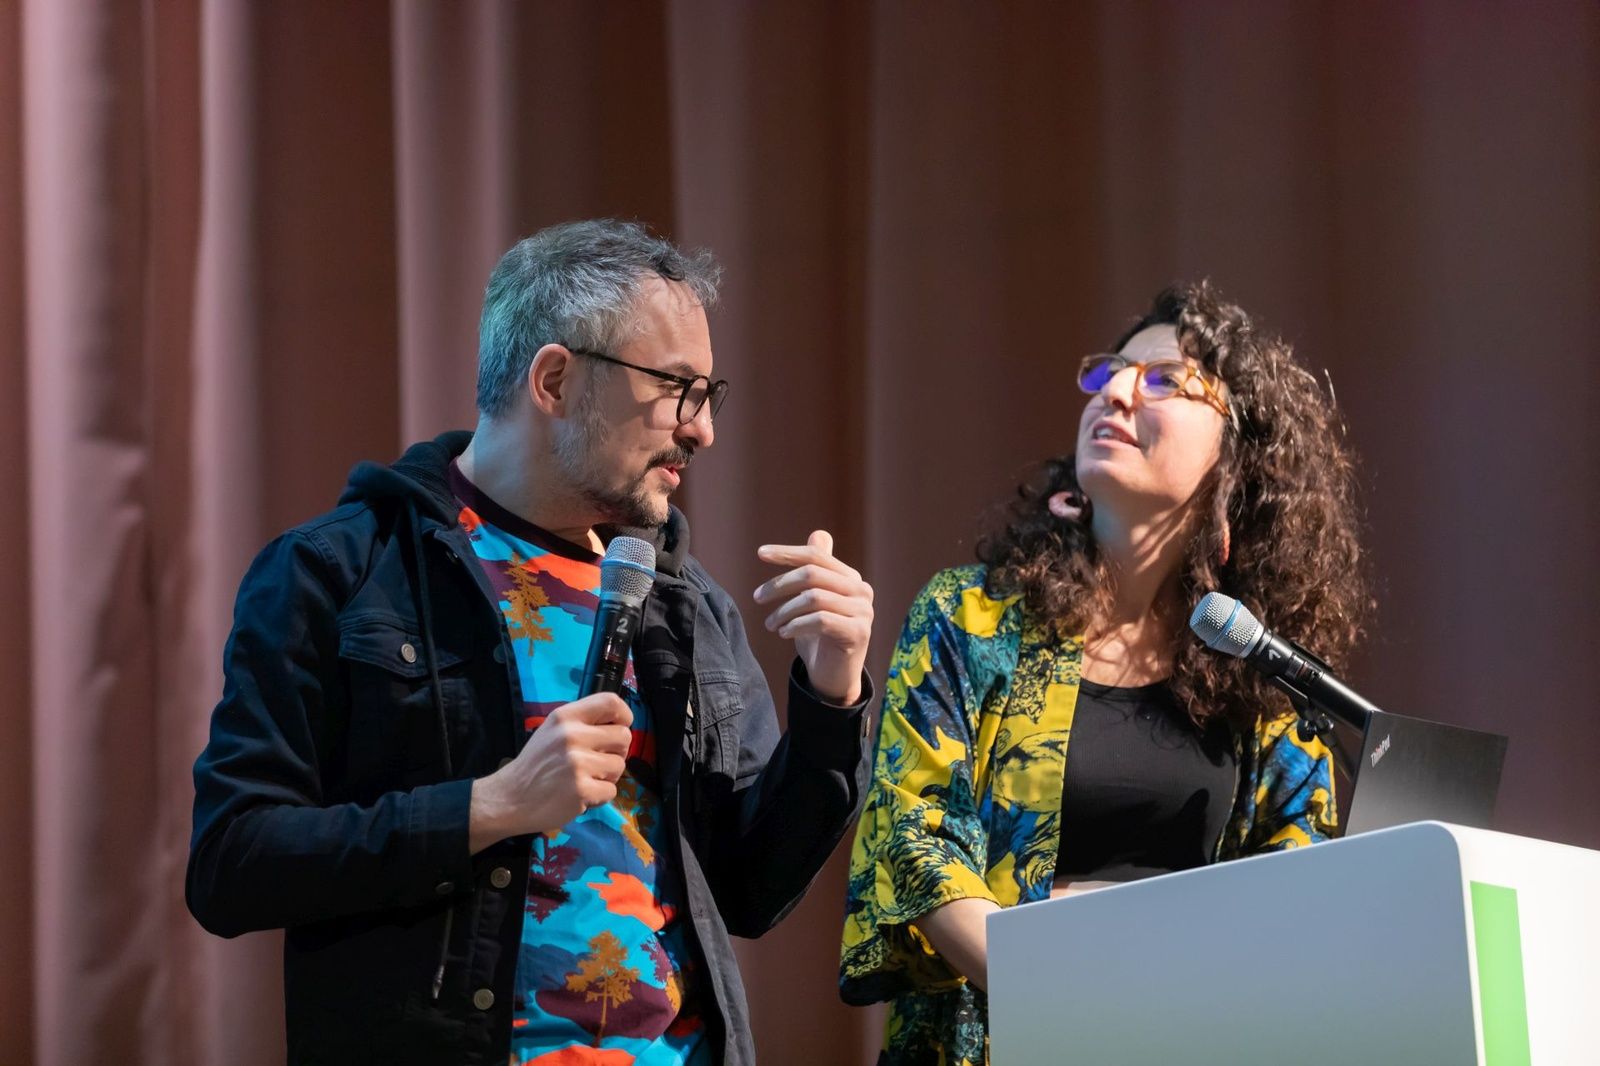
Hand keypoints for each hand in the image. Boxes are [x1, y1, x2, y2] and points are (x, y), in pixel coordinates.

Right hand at [469, 692, 631, 852]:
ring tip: (585, 779)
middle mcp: (572, 736)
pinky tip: (581, 795)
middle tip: (598, 761)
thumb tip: (619, 725)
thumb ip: (582, 724)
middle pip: (623, 736)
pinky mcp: (582, 790)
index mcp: (565, 717)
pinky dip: (600, 796)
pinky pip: (611, 790)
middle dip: (616, 751)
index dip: (624, 715)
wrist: (509, 798)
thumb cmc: (536, 764)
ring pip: (619, 765)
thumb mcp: (552, 731)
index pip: (611, 702)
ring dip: (608, 776)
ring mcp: (577, 764)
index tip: (620, 727)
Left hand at [754, 529, 872, 704]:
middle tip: (757, 598)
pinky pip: (820, 620)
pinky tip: (784, 633)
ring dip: (784, 610)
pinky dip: (796, 625)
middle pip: (813, 573)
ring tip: (770, 624)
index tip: (760, 554)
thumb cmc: (820, 637)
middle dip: (780, 583)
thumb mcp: (814, 600)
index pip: (816, 556)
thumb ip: (818, 570)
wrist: (833, 677)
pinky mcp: (858, 633)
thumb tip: (819, 534)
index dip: (787, 552)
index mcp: (850, 578)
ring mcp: (863, 612)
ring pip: (814, 597)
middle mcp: (861, 590)